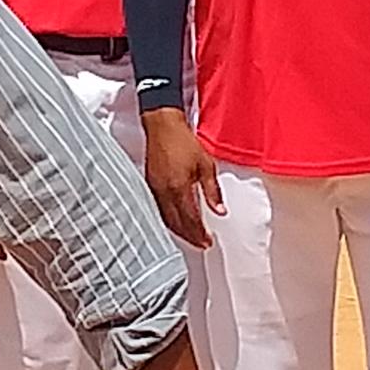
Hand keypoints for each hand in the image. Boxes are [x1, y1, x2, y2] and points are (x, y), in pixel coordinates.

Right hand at [141, 108, 222, 248]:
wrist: (162, 125)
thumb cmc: (183, 141)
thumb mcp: (206, 165)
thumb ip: (212, 191)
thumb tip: (220, 210)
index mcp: (179, 188)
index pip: (190, 219)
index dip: (200, 234)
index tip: (208, 241)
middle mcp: (165, 192)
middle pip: (177, 224)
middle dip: (190, 237)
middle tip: (201, 244)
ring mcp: (155, 189)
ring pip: (166, 219)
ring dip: (178, 231)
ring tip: (191, 237)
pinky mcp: (149, 185)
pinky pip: (158, 209)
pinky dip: (168, 220)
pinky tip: (176, 221)